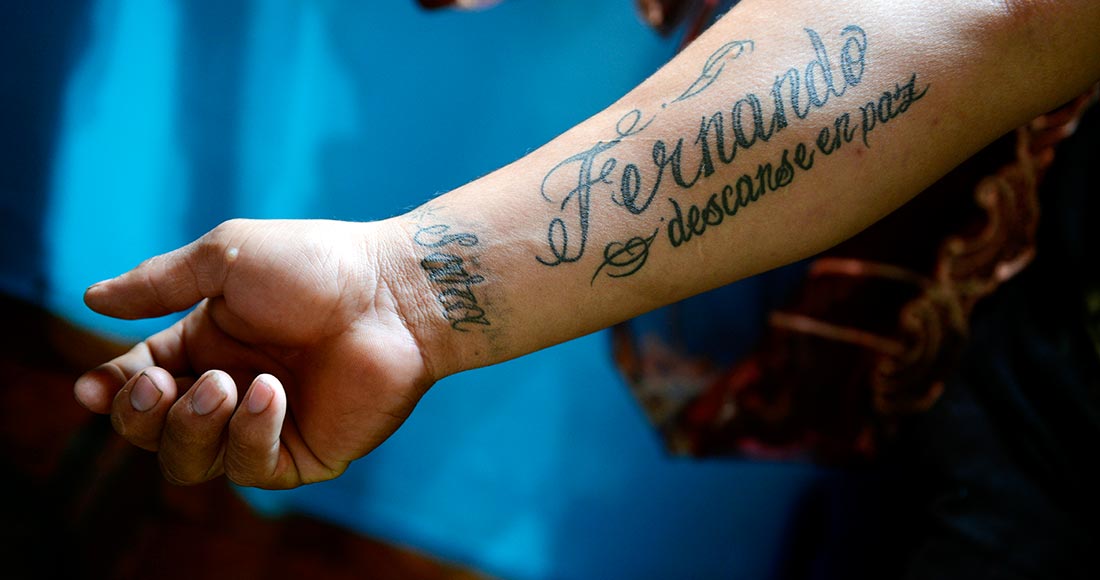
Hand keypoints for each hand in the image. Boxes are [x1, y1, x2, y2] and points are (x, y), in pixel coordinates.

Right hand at [74, 219, 432, 488]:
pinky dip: (248, 434)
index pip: (138, 383)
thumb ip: (158, 283)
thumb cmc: (317, 265)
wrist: (395, 291)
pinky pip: (251, 469)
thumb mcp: (227, 259)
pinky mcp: (305, 454)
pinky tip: (270, 393)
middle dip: (141, 415)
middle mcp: (230, 390)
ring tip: (224, 383)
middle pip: (155, 433)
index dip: (110, 393)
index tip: (93, 389)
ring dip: (192, 426)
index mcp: (205, 346)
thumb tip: (89, 298)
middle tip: (158, 383)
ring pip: (191, 460)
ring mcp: (267, 426)